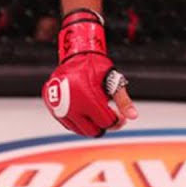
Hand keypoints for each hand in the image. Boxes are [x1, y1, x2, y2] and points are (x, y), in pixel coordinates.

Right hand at [42, 9, 138, 136]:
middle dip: (105, 125)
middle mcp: (71, 105)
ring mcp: (58, 108)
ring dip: (92, 126)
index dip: (117, 121)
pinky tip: (87, 114)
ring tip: (99, 112)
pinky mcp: (52, 108)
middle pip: (93, 131)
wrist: (75, 55)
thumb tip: (133, 116)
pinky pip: (69, 124)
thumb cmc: (96, 67)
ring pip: (80, 130)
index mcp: (87, 98)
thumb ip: (123, 100)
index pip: (105, 122)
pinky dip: (79, 123)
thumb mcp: (113, 81)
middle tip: (110, 115)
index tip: (120, 116)